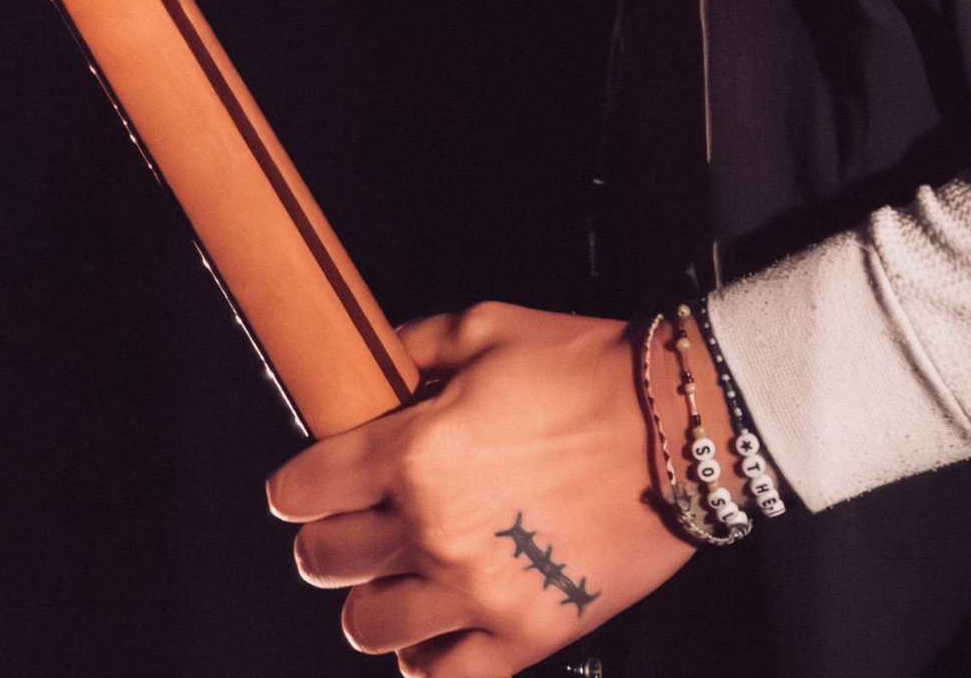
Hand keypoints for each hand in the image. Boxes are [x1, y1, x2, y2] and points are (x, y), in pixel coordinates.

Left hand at [266, 301, 695, 677]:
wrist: (677, 426)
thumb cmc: (588, 372)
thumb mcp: (487, 328)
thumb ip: (416, 346)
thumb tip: (375, 359)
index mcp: (416, 451)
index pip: (307, 487)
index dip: (293, 486)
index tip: (299, 488)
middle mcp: (434, 529)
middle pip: (327, 560)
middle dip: (324, 541)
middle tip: (344, 527)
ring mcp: (478, 591)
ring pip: (370, 626)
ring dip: (369, 602)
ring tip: (389, 580)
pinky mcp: (526, 634)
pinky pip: (445, 676)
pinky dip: (424, 661)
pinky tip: (431, 632)